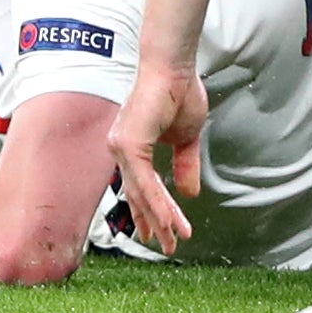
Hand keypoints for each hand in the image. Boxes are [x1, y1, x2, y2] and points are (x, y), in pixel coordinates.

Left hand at [110, 62, 210, 257]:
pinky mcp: (129, 145)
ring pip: (141, 193)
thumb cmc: (180, 92)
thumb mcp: (186, 136)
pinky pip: (145, 182)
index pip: (140, 187)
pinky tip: (169, 219)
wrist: (175, 66)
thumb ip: (185, 164)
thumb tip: (190, 193)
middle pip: (138, 196)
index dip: (150, 211)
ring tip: (173, 240)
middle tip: (166, 246)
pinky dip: (158, 202)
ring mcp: (122, 148)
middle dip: (154, 223)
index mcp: (131, 147)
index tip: (158, 233)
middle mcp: (121, 150)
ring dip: (160, 219)